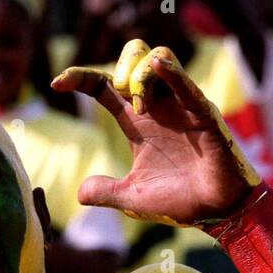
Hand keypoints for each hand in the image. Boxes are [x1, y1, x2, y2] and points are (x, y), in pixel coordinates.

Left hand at [51, 40, 260, 226]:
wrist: (215, 212)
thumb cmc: (180, 199)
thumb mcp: (133, 196)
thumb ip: (106, 191)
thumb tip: (79, 193)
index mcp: (138, 122)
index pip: (104, 88)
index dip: (80, 79)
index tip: (57, 83)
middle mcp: (158, 107)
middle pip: (133, 61)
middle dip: (118, 68)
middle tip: (115, 93)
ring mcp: (181, 106)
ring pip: (159, 60)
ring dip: (142, 74)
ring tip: (140, 104)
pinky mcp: (203, 114)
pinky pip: (187, 86)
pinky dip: (173, 73)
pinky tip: (159, 66)